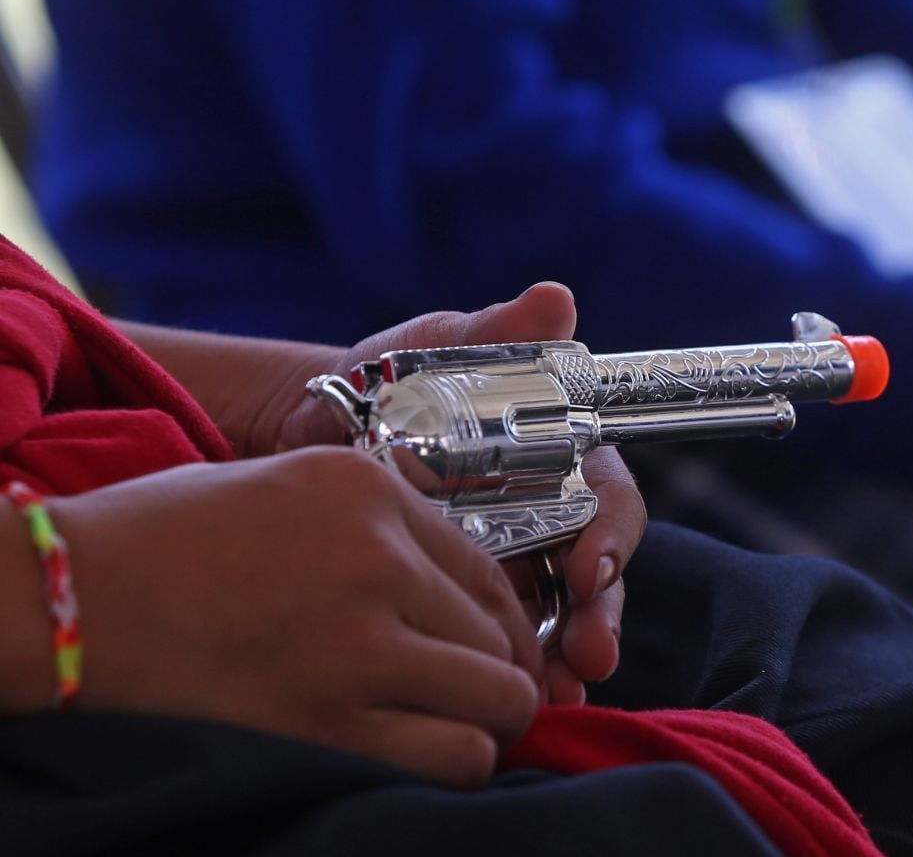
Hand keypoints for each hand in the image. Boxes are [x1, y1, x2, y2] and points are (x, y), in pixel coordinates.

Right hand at [50, 449, 542, 785]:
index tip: (496, 649)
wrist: (72, 598)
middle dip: (501, 675)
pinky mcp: (329, 717)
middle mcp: (382, 559)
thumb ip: (368, 521)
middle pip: (501, 637)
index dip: (504, 620)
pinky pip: (451, 755)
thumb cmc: (156, 540)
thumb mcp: (283, 485)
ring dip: (488, 724)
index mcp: (371, 492)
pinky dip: (455, 763)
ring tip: (456, 733)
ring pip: (499, 700)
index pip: (487, 568)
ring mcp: (361, 641)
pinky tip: (422, 758)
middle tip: (476, 701)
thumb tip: (430, 575)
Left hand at [272, 284, 643, 699]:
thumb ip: (496, 333)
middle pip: (596, 576)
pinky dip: (509, 678)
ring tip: (553, 696)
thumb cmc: (384, 382)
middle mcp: (549, 518)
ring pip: (558, 623)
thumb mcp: (434, 352)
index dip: (612, 535)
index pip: (609, 501)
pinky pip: (498, 651)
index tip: (590, 566)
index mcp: (559, 461)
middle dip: (599, 618)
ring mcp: (512, 568)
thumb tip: (554, 298)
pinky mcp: (464, 608)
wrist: (303, 436)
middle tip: (588, 653)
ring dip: (564, 661)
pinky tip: (513, 706)